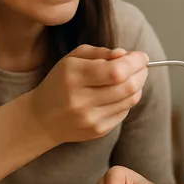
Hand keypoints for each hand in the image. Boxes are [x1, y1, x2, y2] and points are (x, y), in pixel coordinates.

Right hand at [30, 45, 147, 145]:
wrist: (42, 118)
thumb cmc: (61, 82)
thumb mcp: (72, 59)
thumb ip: (100, 53)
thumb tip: (125, 54)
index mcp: (73, 76)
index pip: (116, 70)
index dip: (135, 62)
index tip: (141, 56)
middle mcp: (81, 99)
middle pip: (127, 86)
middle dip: (141, 73)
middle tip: (141, 66)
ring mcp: (90, 118)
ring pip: (130, 100)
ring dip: (138, 86)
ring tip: (132, 78)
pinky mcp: (97, 131)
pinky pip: (124, 112)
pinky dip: (128, 100)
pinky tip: (120, 94)